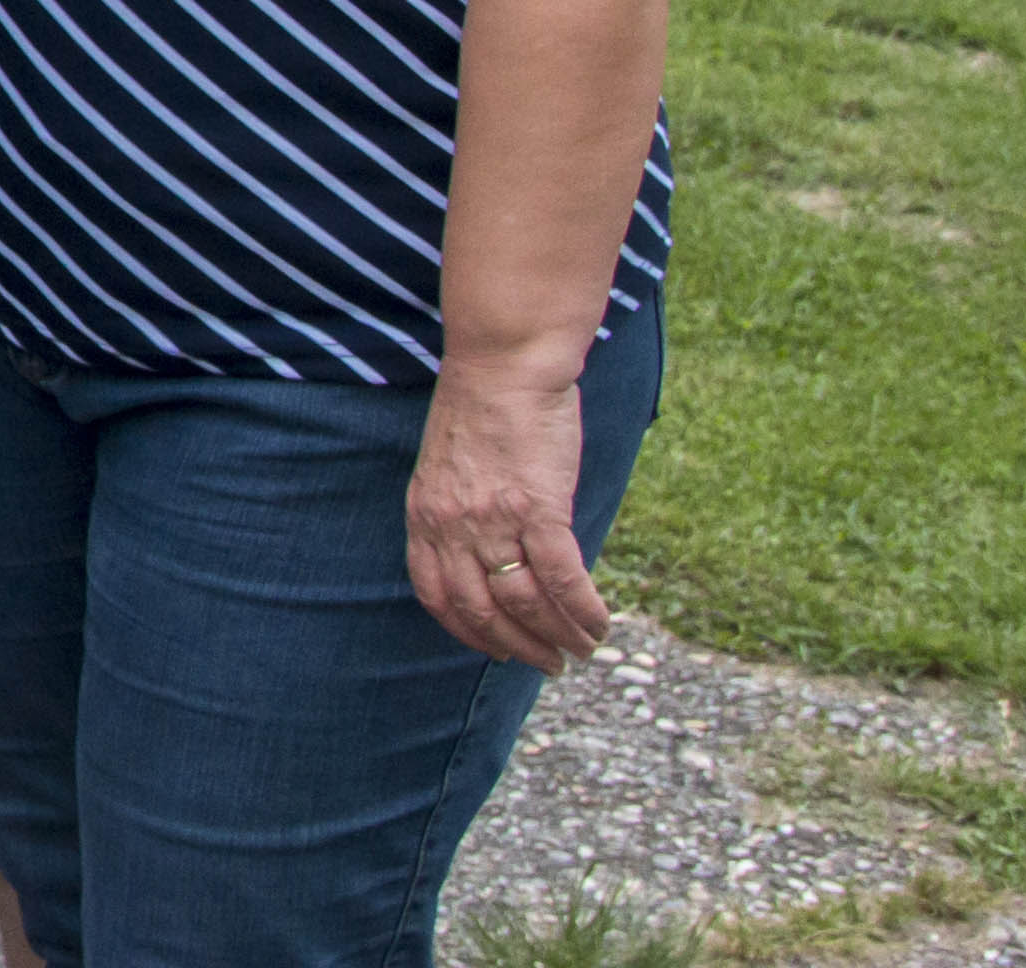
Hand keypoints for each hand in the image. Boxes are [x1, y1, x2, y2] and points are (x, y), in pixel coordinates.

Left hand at [407, 355, 609, 667]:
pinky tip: (600, 626)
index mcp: (425, 515)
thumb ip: (461, 514)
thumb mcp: (449, 468)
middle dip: (518, 647)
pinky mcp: (538, 509)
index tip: (496, 651)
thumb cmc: (484, 408)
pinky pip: (562, 579)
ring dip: (557, 637)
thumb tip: (494, 559)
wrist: (505, 362)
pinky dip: (583, 611)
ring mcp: (493, 520)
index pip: (437, 595)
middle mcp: (452, 525)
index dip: (469, 632)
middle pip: (481, 611)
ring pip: (525, 603)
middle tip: (549, 664)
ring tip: (581, 650)